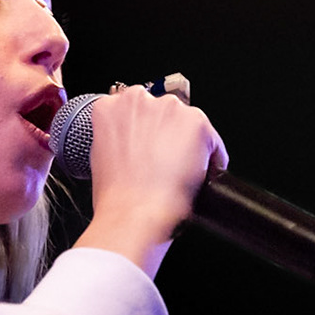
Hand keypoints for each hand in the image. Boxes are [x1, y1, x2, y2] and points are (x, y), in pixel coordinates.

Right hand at [73, 86, 228, 277]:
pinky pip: (213, 142)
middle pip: (163, 114)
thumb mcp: (102, 158)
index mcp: (110, 107)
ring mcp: (169, 109)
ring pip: (189, 125)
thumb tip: (134, 145)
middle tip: (165, 164)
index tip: (149, 148)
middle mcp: (139, 100)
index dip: (145, 133)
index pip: (135, 110)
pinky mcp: (197, 122)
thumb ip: (118, 140)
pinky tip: (198, 178)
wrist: (134, 213)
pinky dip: (212, 160)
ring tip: (181, 174)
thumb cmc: (116, 197)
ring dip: (189, 145)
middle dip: (167, 136)